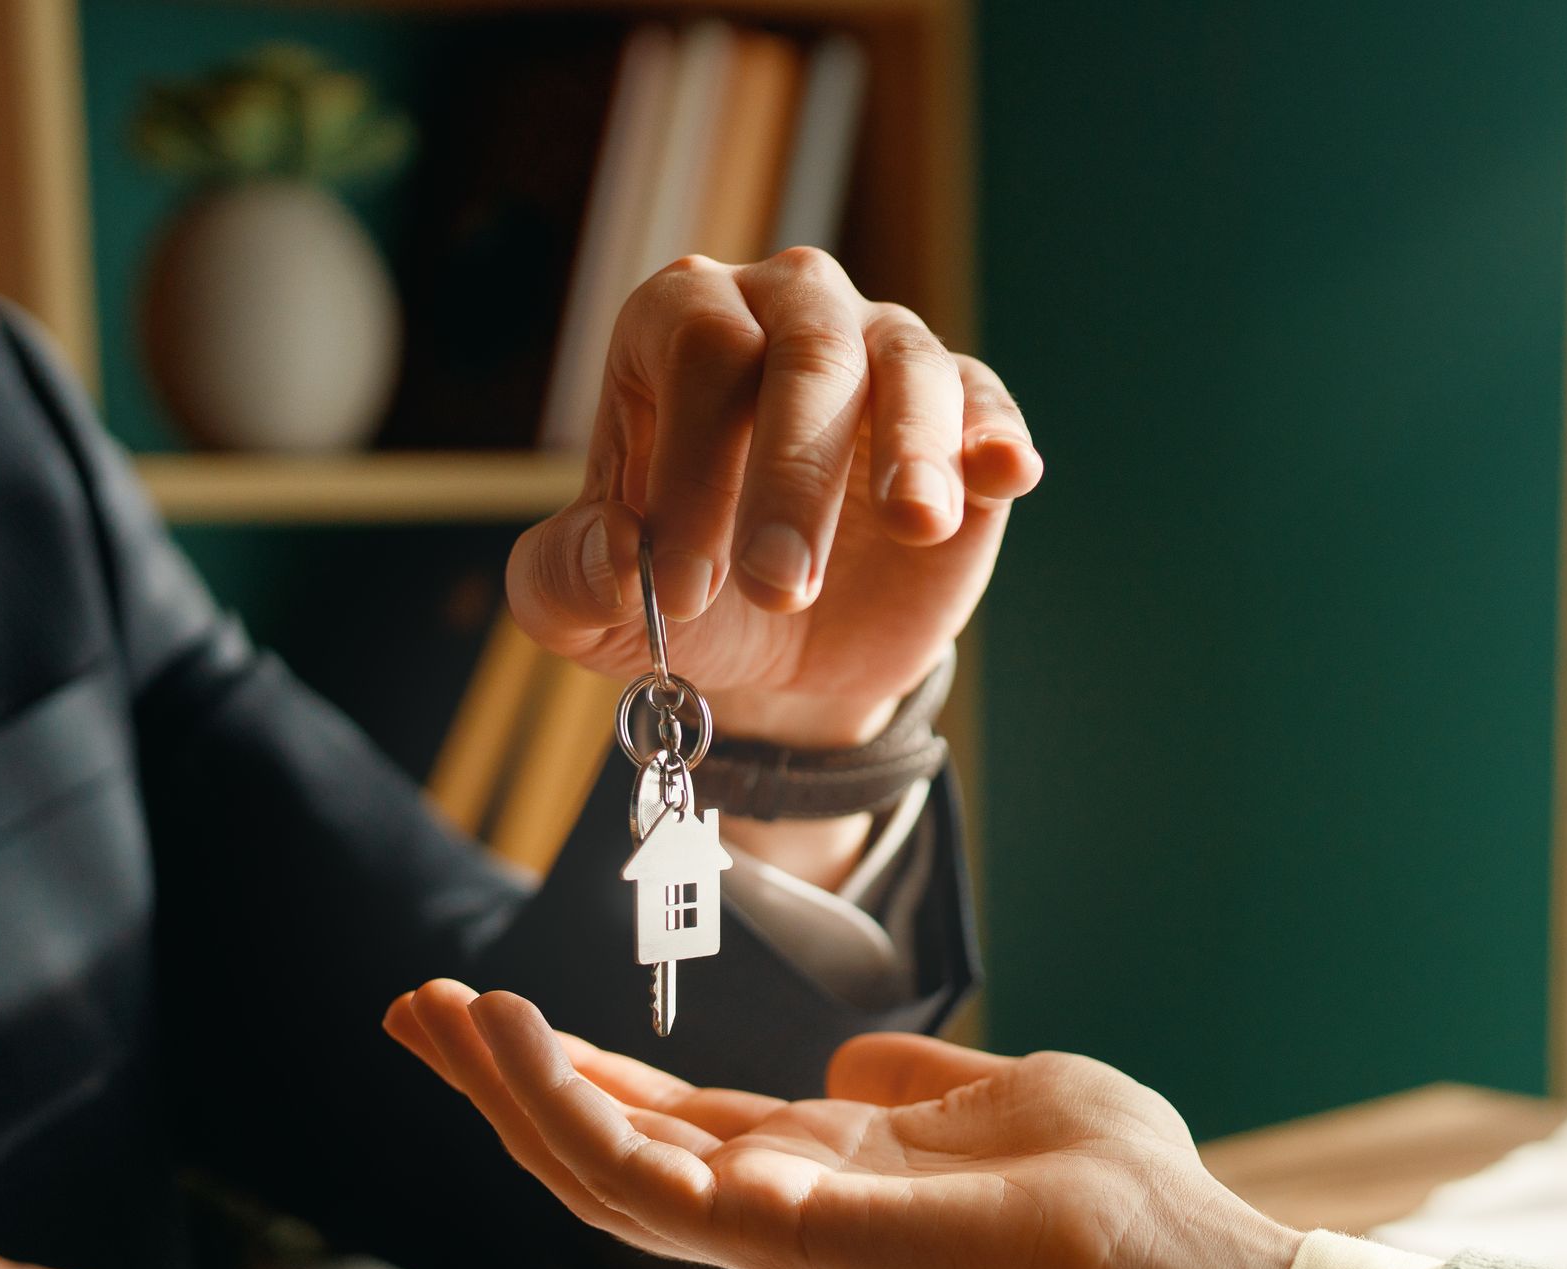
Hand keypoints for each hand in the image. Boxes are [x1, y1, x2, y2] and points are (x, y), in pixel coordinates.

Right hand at [383, 985, 1301, 1268]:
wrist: (1166, 1262)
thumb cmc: (1114, 1189)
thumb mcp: (1006, 1091)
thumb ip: (920, 1078)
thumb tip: (852, 1058)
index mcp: (825, 1173)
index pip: (673, 1123)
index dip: (585, 1072)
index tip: (507, 1014)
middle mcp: (781, 1207)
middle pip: (607, 1147)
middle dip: (507, 1082)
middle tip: (417, 1011)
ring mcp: (770, 1231)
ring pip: (594, 1170)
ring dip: (505, 1092)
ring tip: (435, 1013)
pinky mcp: (774, 1237)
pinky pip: (637, 1173)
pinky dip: (561, 1107)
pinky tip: (517, 1036)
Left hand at [509, 250, 1041, 749]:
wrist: (780, 657)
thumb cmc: (680, 598)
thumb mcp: (592, 612)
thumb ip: (565, 583)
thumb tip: (616, 559)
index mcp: (681, 329)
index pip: (698, 350)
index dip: (691, 466)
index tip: (684, 591)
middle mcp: (786, 314)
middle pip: (804, 349)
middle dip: (792, 476)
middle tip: (777, 590)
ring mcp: (882, 357)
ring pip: (906, 365)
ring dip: (909, 451)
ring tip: (913, 525)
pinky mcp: (963, 420)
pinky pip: (984, 403)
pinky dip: (991, 436)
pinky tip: (1001, 475)